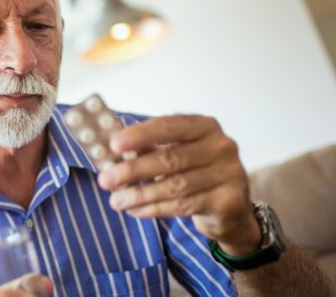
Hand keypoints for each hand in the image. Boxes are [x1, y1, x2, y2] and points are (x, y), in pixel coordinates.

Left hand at [97, 115, 260, 254]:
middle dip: (133, 170)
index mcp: (205, 126)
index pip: (170, 126)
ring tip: (116, 201)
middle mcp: (221, 146)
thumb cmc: (194, 172)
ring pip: (176, 186)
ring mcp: (229, 173)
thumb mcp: (174, 153)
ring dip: (140, 195)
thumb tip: (111, 154)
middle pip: (171, 158)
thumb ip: (148, 149)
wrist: (230, 206)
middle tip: (106, 180)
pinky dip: (154, 209)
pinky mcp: (227, 201)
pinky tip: (135, 210)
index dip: (141, 135)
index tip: (114, 144)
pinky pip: (184, 206)